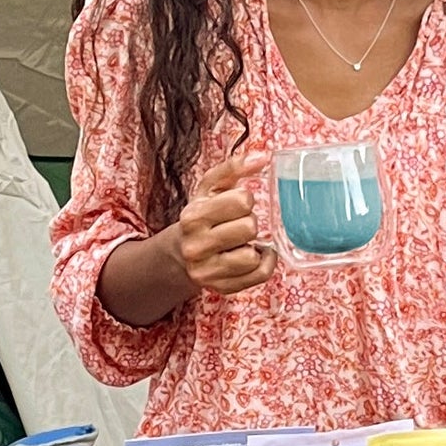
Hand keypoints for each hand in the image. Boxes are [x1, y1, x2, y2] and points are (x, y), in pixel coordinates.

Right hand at [175, 150, 277, 295]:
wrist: (180, 254)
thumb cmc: (201, 217)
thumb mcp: (209, 189)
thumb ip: (233, 168)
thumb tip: (262, 157)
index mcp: (193, 217)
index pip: (241, 201)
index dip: (244, 200)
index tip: (236, 205)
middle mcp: (196, 246)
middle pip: (249, 227)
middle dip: (249, 222)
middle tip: (238, 224)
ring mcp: (208, 271)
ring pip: (253, 256)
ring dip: (254, 245)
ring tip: (243, 241)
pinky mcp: (222, 288)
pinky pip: (260, 275)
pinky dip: (265, 262)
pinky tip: (256, 254)